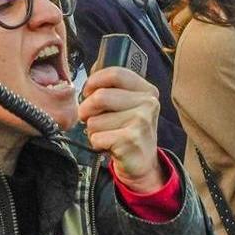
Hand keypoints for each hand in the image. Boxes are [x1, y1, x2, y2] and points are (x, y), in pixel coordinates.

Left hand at [79, 66, 163, 193]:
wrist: (142, 163)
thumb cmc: (128, 130)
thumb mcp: (127, 105)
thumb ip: (113, 88)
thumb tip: (91, 71)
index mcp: (147, 90)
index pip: (116, 73)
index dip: (95, 81)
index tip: (88, 92)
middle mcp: (148, 103)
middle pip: (100, 96)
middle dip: (86, 110)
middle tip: (89, 118)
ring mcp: (142, 121)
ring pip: (95, 120)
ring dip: (92, 130)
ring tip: (106, 134)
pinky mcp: (131, 140)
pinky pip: (97, 137)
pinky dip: (96, 143)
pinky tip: (108, 145)